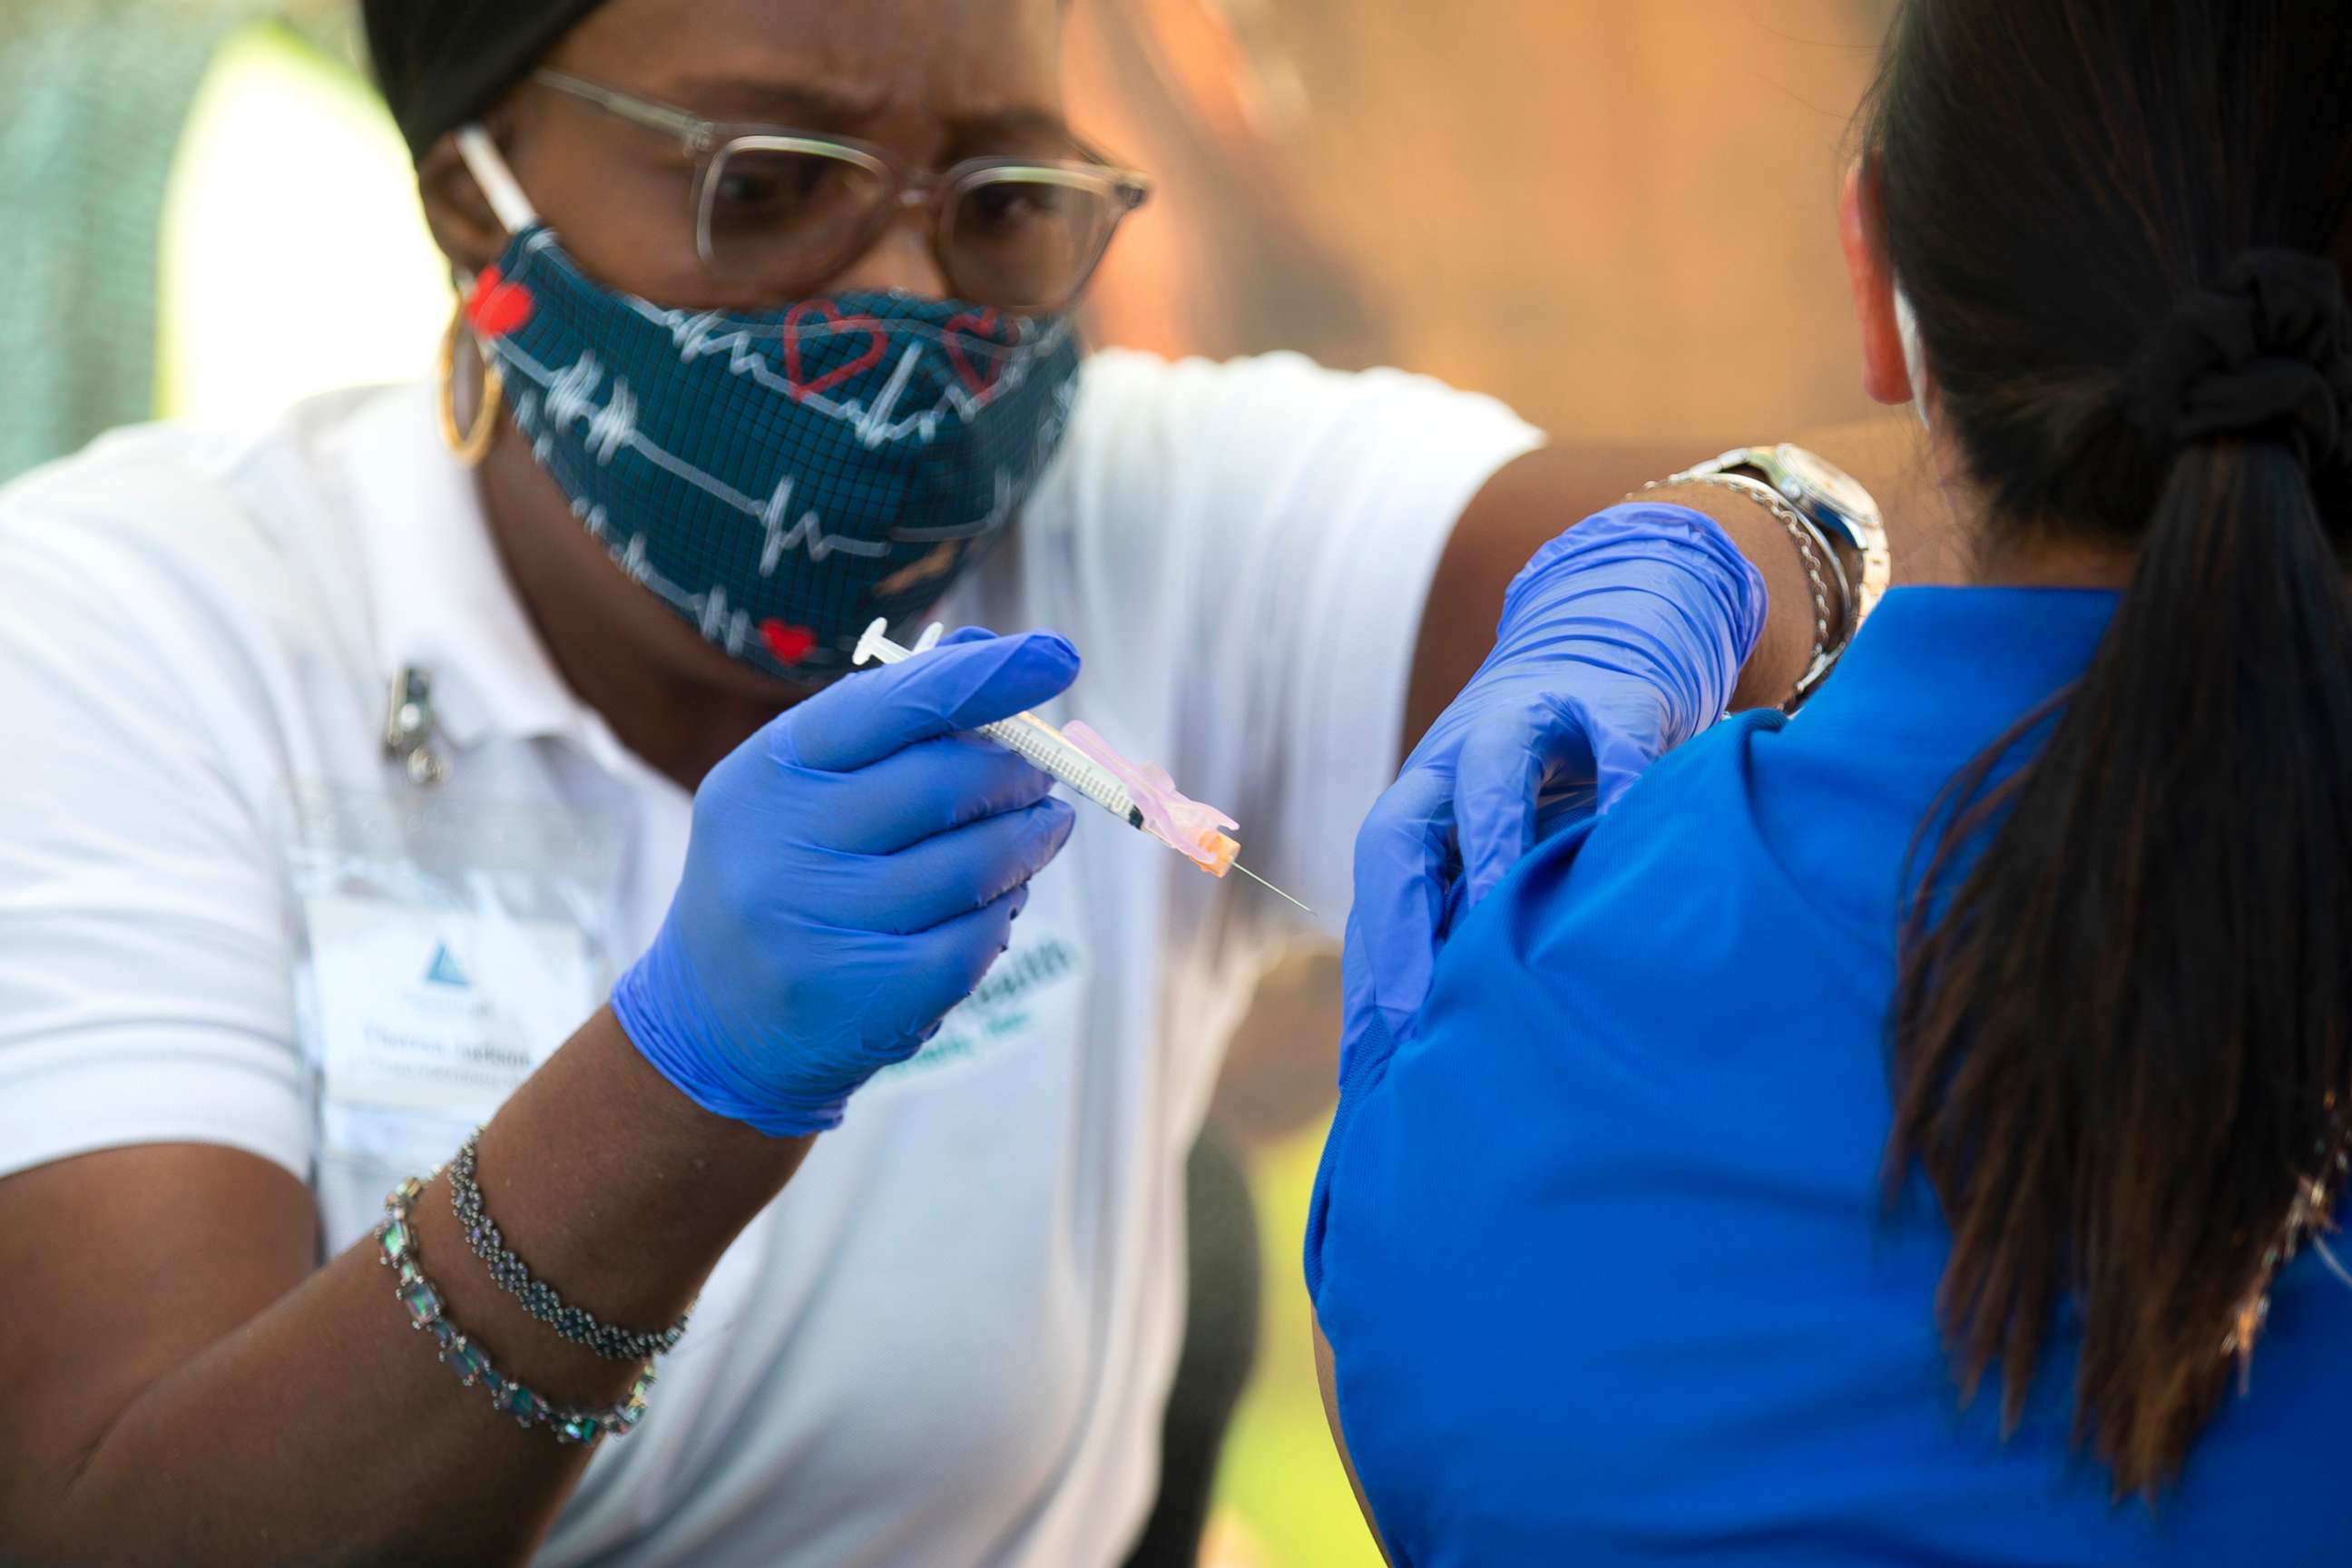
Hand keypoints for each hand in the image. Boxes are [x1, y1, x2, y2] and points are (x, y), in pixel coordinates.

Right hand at [612, 628, 1080, 1134]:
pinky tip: (1001, 900)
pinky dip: (1002, 912)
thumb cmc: (782, 875)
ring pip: (974, 865)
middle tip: (1042, 772)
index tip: (1059, 655)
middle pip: (946, 783)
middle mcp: (784, 843)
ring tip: (1044, 827)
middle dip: (1017, 772)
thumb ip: (889, 721)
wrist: (714, 1022)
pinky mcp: (863, 995)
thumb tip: (987, 648)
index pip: (895, 704)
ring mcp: (820, 924)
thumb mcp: (802, 788)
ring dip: (1030, 840)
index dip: (986, 678)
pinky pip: (973, 939)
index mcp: (771, 770)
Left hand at [1342, 504, 1766, 1059]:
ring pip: (1493, 771)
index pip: (1374, 884)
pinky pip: (1618, 745)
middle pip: (1400, 827)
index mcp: (1425, 800)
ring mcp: (1536, 719)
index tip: (1372, 1056)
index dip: (1371, 960)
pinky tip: (1631, 847)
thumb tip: (1447, 1046)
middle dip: (1399, 916)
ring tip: (1500, 924)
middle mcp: (1459, 756)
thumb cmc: (1557, 776)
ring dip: (1491, 843)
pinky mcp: (1618, 702)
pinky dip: (1623, 788)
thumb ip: (1478, 914)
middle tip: (1414, 1010)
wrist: (1617, 637)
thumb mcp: (1511, 836)